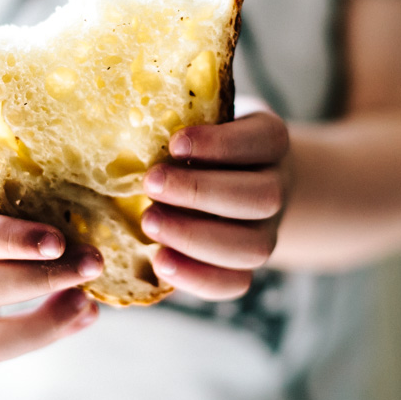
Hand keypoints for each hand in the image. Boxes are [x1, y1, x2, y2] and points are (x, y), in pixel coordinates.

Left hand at [141, 99, 290, 299]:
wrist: (231, 179)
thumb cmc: (202, 143)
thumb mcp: (201, 117)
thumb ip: (177, 117)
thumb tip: (123, 117)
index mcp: (270, 142)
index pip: (263, 140)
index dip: (222, 144)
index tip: (174, 142)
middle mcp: (277, 187)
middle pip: (261, 197)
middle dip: (201, 192)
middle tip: (151, 184)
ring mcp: (267, 231)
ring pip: (253, 247)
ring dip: (196, 238)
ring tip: (148, 223)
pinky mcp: (246, 265)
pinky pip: (235, 283)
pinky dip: (197, 277)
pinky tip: (160, 261)